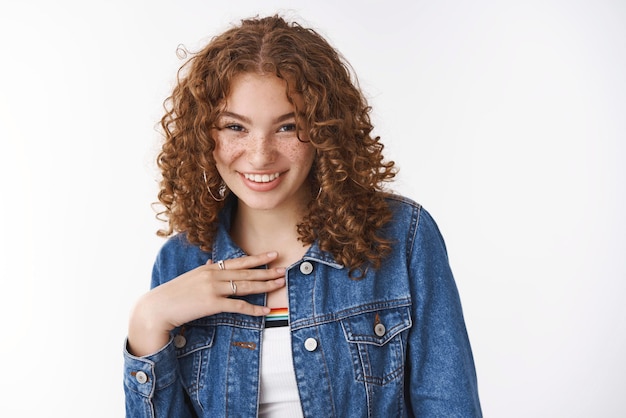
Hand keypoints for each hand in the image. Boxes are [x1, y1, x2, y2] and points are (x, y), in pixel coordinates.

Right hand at [127, 251, 284, 355]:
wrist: (157, 307)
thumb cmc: (173, 295)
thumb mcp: (190, 278)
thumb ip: (203, 271)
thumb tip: (211, 264)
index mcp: (210, 268)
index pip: (238, 262)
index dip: (257, 258)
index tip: (272, 255)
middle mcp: (214, 275)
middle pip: (247, 273)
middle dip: (267, 271)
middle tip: (284, 269)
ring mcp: (213, 288)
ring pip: (246, 286)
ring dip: (265, 285)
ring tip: (280, 284)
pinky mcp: (212, 304)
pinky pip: (238, 306)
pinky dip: (253, 308)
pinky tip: (265, 310)